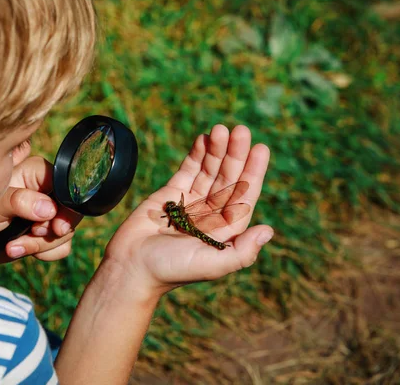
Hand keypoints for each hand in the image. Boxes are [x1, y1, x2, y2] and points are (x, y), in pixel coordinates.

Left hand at [0, 156, 81, 262]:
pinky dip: (44, 253)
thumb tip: (49, 209)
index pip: (66, 184)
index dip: (66, 206)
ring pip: (66, 232)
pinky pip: (62, 246)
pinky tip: (21, 249)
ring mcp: (52, 212)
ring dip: (41, 245)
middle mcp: (48, 190)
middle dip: (52, 230)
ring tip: (13, 246)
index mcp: (37, 173)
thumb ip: (20, 202)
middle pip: (71, 211)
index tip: (55, 225)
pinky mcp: (51, 232)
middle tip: (33, 233)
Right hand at [105, 125, 271, 296]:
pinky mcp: (170, 195)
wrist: (131, 267)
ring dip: (216, 150)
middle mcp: (212, 214)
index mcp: (225, 230)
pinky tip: (204, 139)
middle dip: (235, 154)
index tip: (260, 149)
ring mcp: (192, 203)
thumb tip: (269, 230)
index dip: (254, 172)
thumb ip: (241, 251)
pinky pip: (188, 171)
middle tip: (241, 130)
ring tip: (221, 129)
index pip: (245, 195)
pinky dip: (196, 155)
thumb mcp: (211, 264)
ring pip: (209, 171)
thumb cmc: (171, 270)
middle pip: (228, 178)